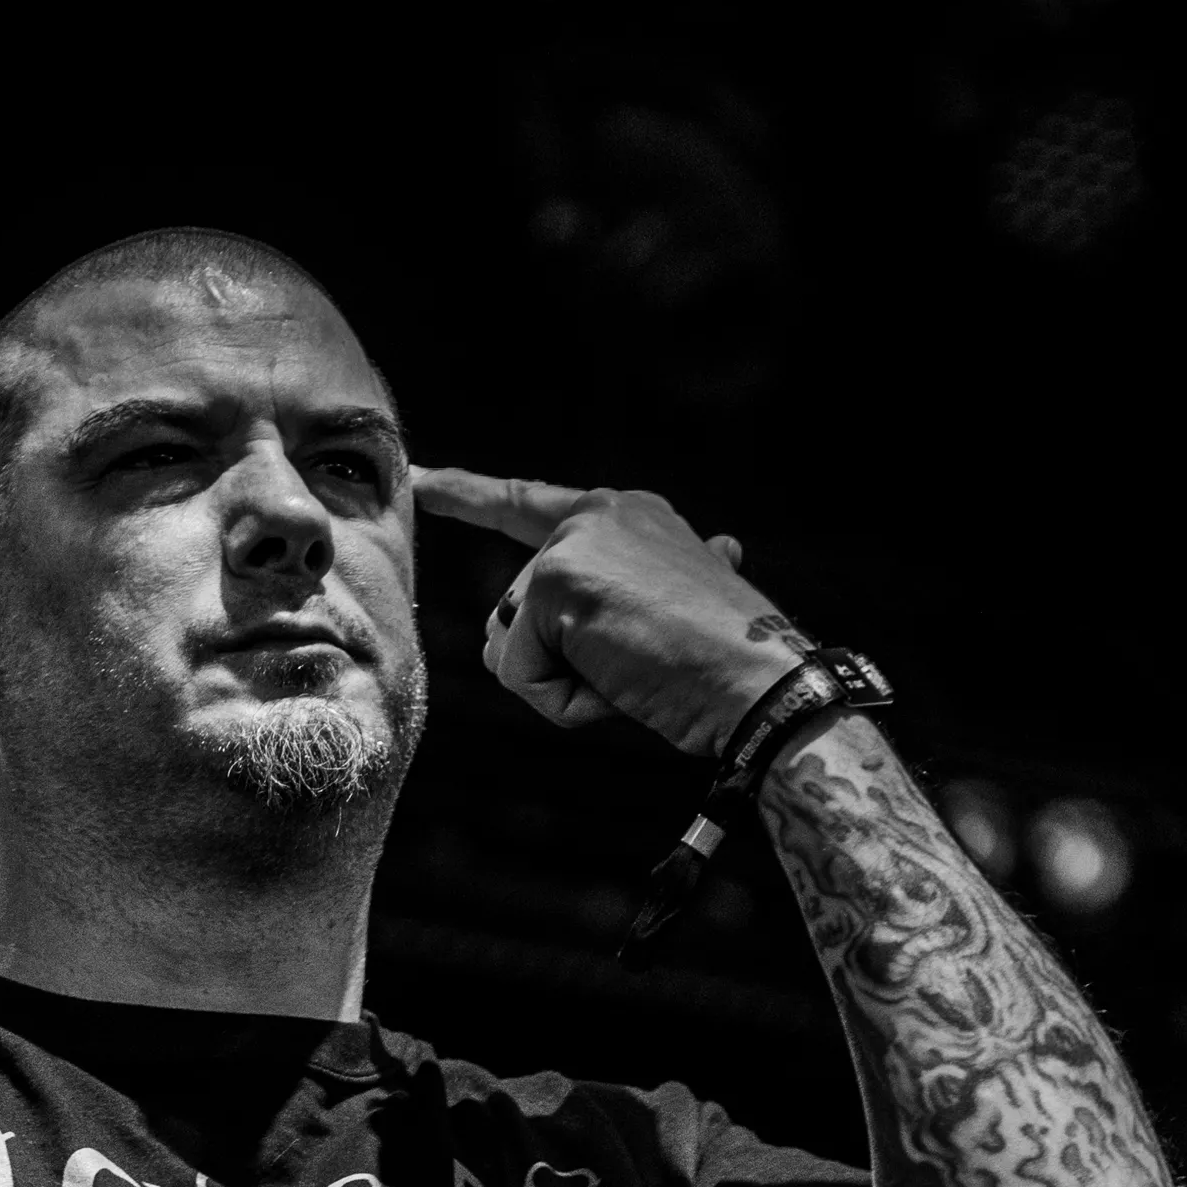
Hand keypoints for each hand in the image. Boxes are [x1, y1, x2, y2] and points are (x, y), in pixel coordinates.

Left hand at [414, 468, 812, 759]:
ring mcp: (573, 544)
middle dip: (557, 667)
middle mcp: (596, 515)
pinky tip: (623, 688)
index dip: (471, 496)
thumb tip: (730, 545)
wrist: (763, 685)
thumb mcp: (682, 611)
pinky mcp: (557, 581)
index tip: (423, 483)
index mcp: (626, 517)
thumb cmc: (727, 664)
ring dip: (562, 687)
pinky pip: (519, 672)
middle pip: (513, 615)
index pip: (526, 507)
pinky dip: (562, 702)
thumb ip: (659, 586)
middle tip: (640, 671)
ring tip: (637, 677)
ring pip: (511, 648)